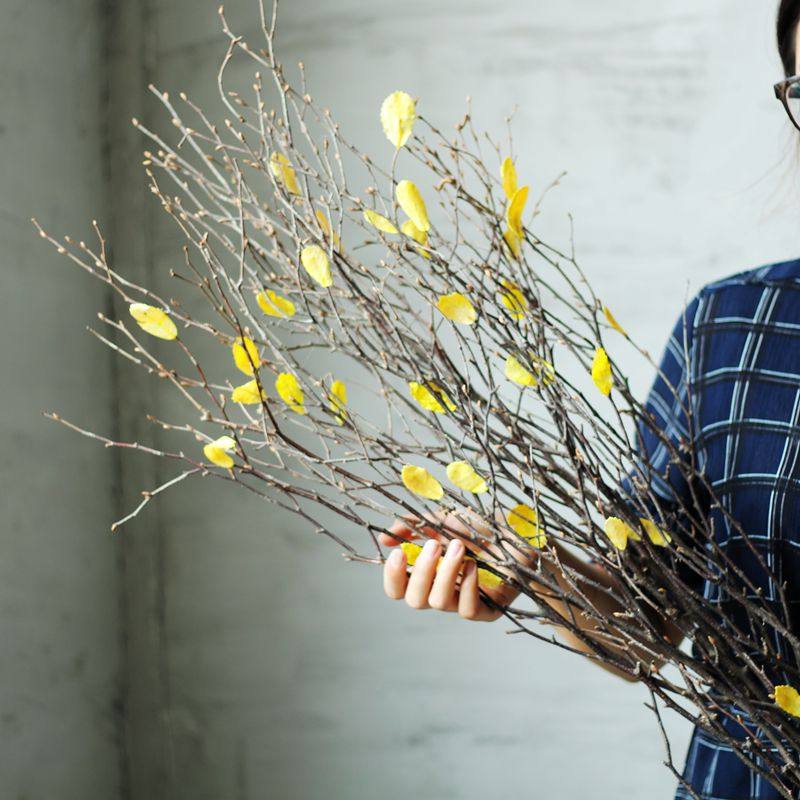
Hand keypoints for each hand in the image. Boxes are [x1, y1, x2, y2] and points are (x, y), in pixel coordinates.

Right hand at [380, 509, 523, 621]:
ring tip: (460, 547)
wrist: (518, 533)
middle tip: (435, 545)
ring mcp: (462, 603)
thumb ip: (414, 527)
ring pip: (438, 602)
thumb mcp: (442, 521)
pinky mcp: (487, 611)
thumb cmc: (479, 528)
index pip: (397, 589)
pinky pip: (466, 610)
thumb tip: (384, 539)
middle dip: (422, 571)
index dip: (393, 576)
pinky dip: (467, 585)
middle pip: (414, 600)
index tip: (399, 553)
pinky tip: (474, 566)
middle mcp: (441, 592)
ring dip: (446, 573)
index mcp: (427, 574)